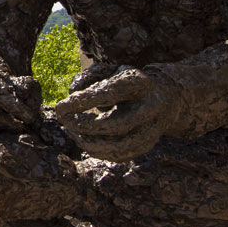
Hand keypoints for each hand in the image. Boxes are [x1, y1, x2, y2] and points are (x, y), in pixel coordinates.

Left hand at [54, 68, 177, 160]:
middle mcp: (151, 107)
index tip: (60, 107)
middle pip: (115, 124)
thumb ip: (87, 78)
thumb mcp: (109, 71)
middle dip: (84, 126)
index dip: (83, 102)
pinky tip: (85, 142)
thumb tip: (71, 94)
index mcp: (140, 83)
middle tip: (64, 121)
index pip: (109, 94)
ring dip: (90, 143)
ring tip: (72, 132)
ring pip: (120, 146)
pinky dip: (100, 152)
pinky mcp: (149, 144)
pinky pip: (122, 155)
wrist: (167, 95)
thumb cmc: (128, 81)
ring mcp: (153, 128)